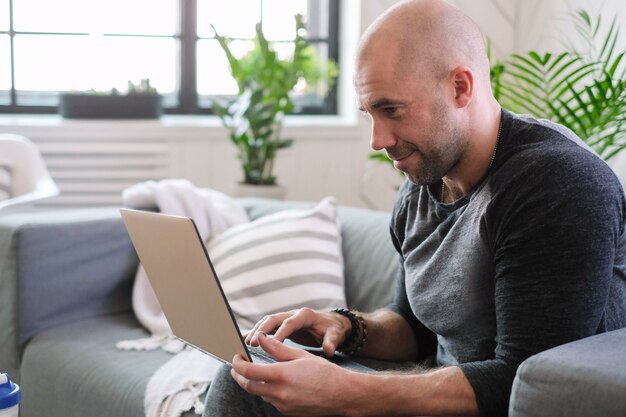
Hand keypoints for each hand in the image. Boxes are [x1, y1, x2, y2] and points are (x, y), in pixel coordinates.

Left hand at [232, 332, 352, 415]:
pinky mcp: (287, 412)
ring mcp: (283, 405)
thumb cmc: (324, 372)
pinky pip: (271, 401)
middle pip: (248, 386)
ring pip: (259, 394)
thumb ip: (277, 348)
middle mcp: (280, 393)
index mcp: (282, 375)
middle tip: (237, 366)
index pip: (249, 371)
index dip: (238, 364)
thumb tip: (261, 339)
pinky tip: (272, 383)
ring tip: (254, 372)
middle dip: (238, 376)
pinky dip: (267, 391)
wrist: (342, 395)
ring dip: (252, 383)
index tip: (236, 357)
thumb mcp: (300, 356)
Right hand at [245, 308, 351, 356]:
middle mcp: (293, 314)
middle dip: (262, 330)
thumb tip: (329, 350)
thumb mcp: (335, 334)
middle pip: (274, 319)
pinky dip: (255, 332)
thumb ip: (331, 341)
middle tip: (252, 343)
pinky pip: (266, 327)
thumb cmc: (332, 329)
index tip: (272, 344)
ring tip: (246, 343)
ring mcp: (285, 317)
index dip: (280, 333)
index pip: (290, 323)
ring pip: (267, 321)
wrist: (331, 323)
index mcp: (305, 315)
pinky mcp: (281, 324)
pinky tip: (244, 339)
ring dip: (256, 331)